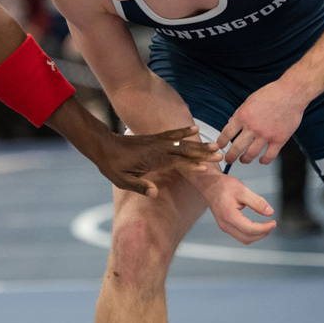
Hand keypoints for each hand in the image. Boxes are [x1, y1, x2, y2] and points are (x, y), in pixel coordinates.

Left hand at [97, 125, 222, 197]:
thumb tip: (155, 193)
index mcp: (151, 160)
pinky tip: (195, 128)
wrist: (103, 145)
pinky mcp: (154, 138)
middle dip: (202, 154)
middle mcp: (157, 148)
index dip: (190, 165)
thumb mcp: (122, 181)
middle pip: (184, 151)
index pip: (175, 163)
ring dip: (198, 143)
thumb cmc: (112, 166)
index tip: (206, 167)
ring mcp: (157, 141)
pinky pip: (172, 133)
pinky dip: (184, 131)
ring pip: (181, 142)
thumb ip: (140, 186)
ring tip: (214, 144)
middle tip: (220, 155)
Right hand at [201, 174, 276, 244]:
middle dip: (262, 233)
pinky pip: (240, 235)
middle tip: (272, 224)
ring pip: (244, 239)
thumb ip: (257, 202)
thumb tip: (270, 212)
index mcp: (229, 216)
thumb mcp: (242, 190)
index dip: (264, 228)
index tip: (274, 223)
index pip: (250, 229)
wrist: (208, 184)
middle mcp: (225, 225)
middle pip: (248, 238)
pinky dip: (250, 233)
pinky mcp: (225, 225)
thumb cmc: (224, 185)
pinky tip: (257, 226)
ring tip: (267, 226)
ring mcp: (224, 226)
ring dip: (257, 235)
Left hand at [215, 81, 305, 164]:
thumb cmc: (271, 94)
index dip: (221, 142)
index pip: (226, 133)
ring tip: (243, 160)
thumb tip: (230, 123)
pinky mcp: (279, 139)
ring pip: (251, 154)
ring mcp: (266, 135)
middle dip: (230, 156)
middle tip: (228, 159)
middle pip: (236, 147)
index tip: (220, 146)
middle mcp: (252, 127)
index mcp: (243, 116)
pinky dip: (264, 160)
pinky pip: (269, 156)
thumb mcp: (249, 100)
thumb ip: (239, 113)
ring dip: (245, 159)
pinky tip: (261, 160)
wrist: (291, 93)